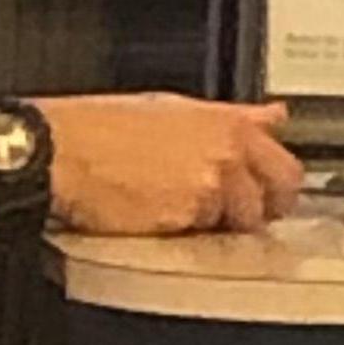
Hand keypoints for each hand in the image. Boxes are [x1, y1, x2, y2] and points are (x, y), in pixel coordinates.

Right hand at [41, 96, 305, 235]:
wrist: (60, 153)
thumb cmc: (101, 130)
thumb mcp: (172, 108)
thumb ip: (231, 117)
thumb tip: (272, 117)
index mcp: (224, 122)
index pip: (283, 158)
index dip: (275, 180)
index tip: (269, 190)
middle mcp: (226, 150)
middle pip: (281, 190)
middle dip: (265, 205)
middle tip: (237, 212)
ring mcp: (211, 184)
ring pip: (244, 219)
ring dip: (223, 223)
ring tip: (182, 211)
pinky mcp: (189, 216)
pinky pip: (208, 236)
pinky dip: (192, 234)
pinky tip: (164, 218)